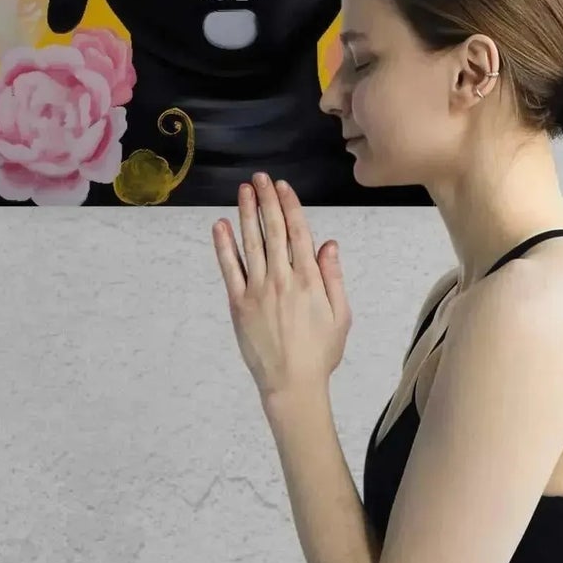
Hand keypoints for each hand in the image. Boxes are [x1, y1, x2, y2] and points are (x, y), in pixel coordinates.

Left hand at [211, 173, 351, 399]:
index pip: (298, 233)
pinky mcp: (239, 303)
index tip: (282, 186)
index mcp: (309, 280)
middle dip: (266, 201)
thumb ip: (332, 277)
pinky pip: (230, 268)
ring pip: (251, 243)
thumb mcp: (340, 315)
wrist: (292, 383)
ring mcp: (258, 290)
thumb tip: (328, 244)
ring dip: (246, 214)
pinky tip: (221, 226)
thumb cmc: (320, 352)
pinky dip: (224, 246)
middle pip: (273, 231)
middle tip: (259, 178)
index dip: (289, 205)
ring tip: (243, 191)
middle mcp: (282, 279)